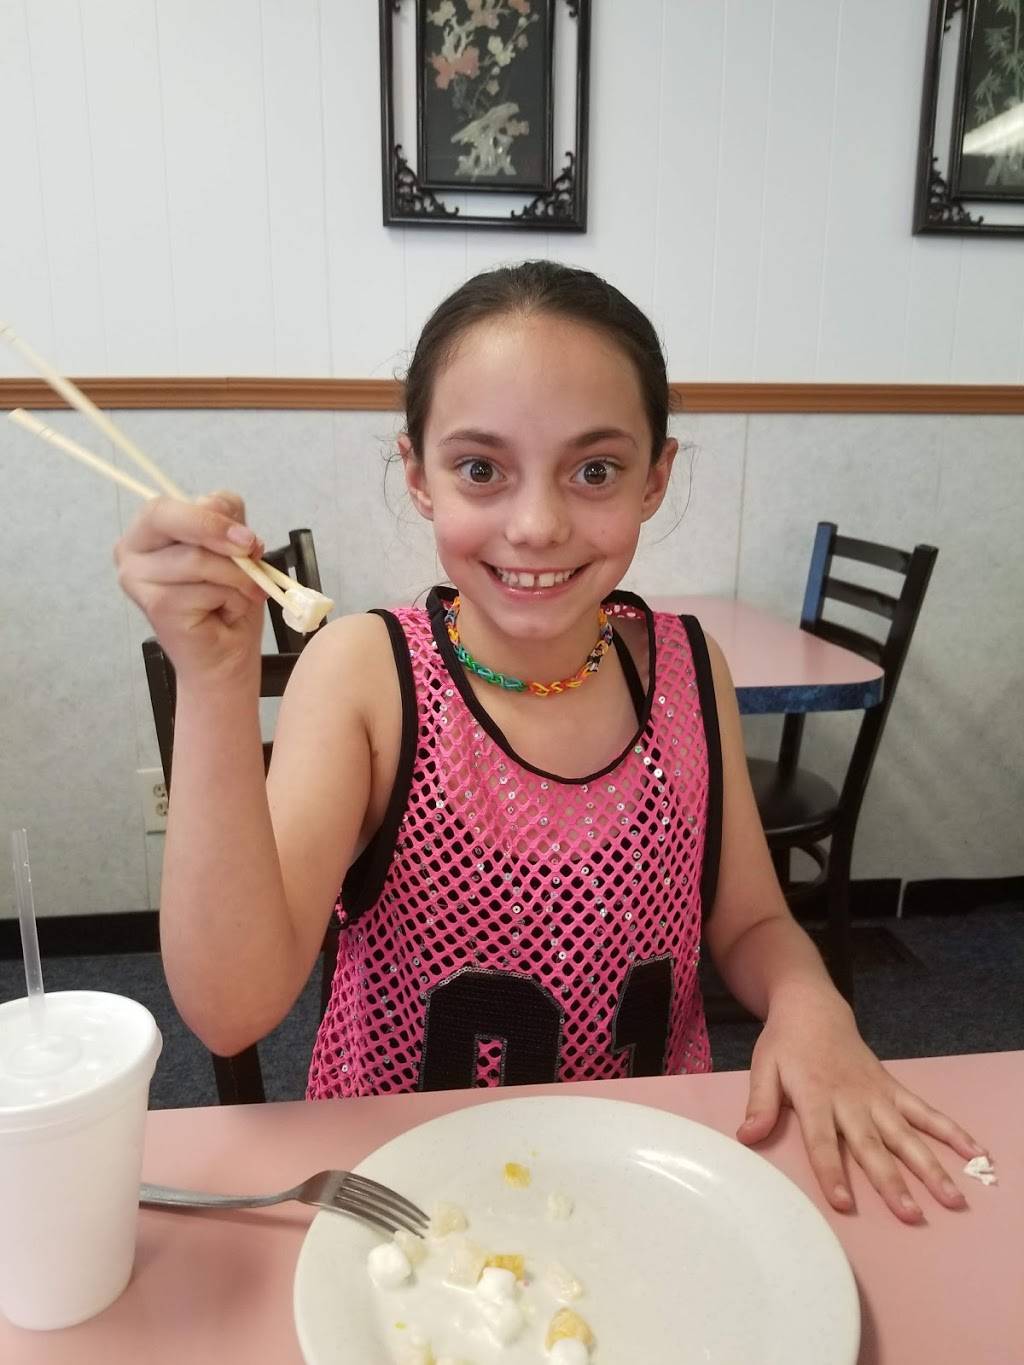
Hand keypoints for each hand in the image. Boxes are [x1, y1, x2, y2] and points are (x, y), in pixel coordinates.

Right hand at [114, 491, 266, 683]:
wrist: (226, 656)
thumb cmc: (227, 601)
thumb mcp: (234, 547)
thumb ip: (227, 521)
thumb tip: (231, 521)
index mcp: (148, 530)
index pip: (167, 504)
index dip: (210, 515)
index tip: (247, 535)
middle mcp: (130, 551)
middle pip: (166, 517)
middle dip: (215, 531)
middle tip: (251, 549)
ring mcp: (137, 579)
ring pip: (196, 558)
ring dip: (236, 577)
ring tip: (244, 594)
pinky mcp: (155, 605)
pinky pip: (204, 588)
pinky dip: (231, 599)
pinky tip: (225, 612)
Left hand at [736, 986, 988, 1222]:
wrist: (813, 1008)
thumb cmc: (785, 1043)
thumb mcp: (763, 1067)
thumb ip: (760, 1103)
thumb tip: (747, 1137)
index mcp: (815, 1095)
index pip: (823, 1141)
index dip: (833, 1172)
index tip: (845, 1203)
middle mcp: (850, 1098)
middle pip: (872, 1145)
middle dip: (892, 1181)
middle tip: (912, 1214)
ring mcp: (876, 1094)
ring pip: (906, 1134)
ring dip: (930, 1166)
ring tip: (952, 1197)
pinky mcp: (892, 1089)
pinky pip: (924, 1112)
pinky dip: (950, 1131)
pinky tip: (974, 1152)